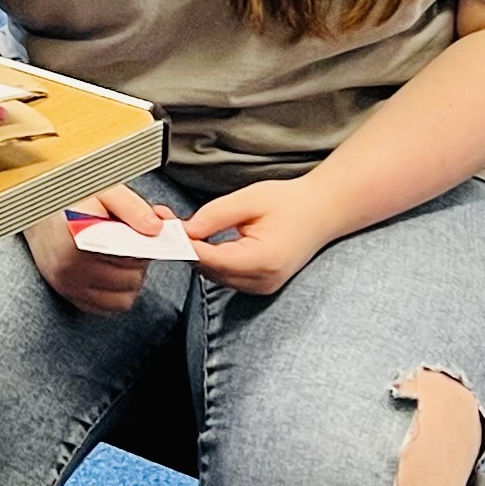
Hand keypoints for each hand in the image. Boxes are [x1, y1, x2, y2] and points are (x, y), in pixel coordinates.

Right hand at [26, 191, 155, 313]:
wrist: (33, 209)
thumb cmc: (68, 198)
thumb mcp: (102, 189)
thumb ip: (131, 206)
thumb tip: (156, 227)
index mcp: (77, 237)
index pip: (131, 254)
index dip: (147, 244)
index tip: (151, 233)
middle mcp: (69, 266)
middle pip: (131, 276)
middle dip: (140, 258)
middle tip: (135, 240)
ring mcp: (67, 284)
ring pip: (124, 296)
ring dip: (131, 277)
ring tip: (124, 255)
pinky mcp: (68, 295)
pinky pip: (108, 307)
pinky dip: (118, 292)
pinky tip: (113, 271)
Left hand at [177, 177, 332, 298]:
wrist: (322, 212)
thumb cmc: (290, 202)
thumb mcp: (250, 199)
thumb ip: (215, 215)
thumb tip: (185, 229)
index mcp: (262, 260)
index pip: (211, 259)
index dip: (184, 245)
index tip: (162, 228)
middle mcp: (262, 280)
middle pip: (209, 269)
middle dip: (186, 247)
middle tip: (165, 221)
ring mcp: (262, 287)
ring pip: (214, 274)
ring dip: (197, 253)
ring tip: (179, 227)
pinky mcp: (260, 285)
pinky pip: (226, 275)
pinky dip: (211, 259)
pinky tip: (201, 240)